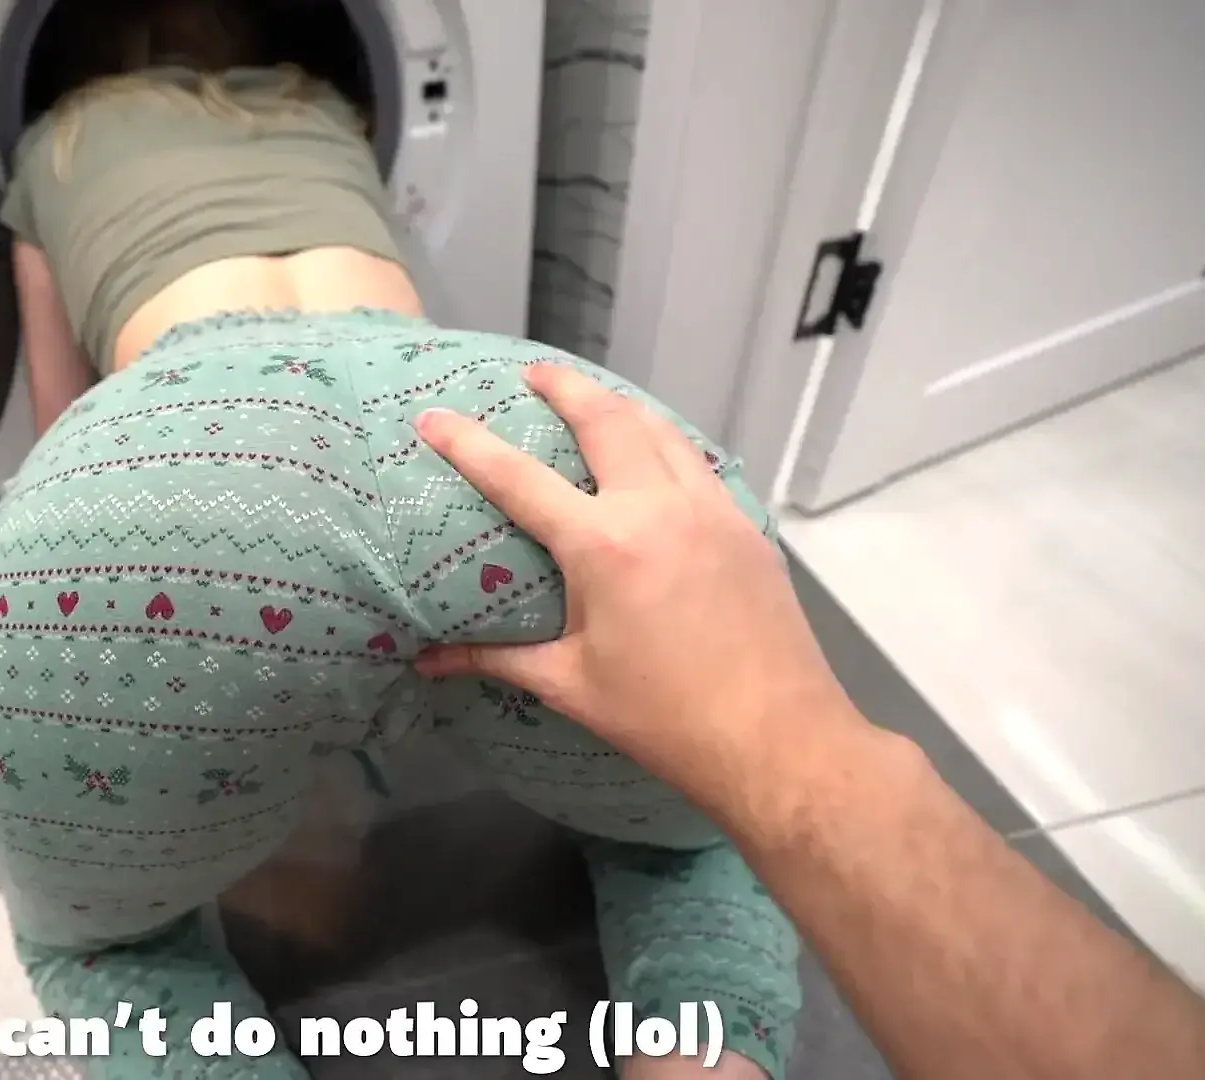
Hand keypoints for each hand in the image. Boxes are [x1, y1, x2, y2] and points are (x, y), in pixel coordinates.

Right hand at [412, 365, 852, 812]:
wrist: (777, 739)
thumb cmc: (664, 719)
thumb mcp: (569, 685)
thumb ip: (495, 659)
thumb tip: (426, 662)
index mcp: (602, 545)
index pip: (518, 478)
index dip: (469, 443)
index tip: (434, 415)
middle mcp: (657, 508)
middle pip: (605, 419)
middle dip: (564, 386)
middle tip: (532, 373)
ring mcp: (711, 511)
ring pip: (661, 431)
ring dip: (620, 405)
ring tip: (594, 399)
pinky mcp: (746, 528)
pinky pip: (700, 465)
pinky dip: (669, 444)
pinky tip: (660, 455)